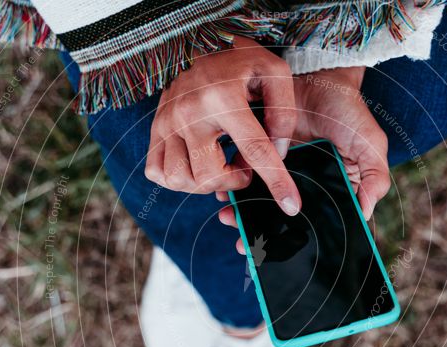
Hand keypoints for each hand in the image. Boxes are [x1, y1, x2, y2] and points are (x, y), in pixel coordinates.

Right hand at [145, 36, 300, 214]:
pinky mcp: (155, 129)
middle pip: (210, 175)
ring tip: (222, 162)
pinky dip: (178, 179)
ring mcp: (167, 122)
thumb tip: (279, 151)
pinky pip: (158, 172)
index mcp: (223, 98)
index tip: (290, 206)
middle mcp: (189, 113)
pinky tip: (198, 164)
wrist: (197, 39)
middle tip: (244, 162)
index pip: (255, 150)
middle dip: (234, 180)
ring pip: (181, 180)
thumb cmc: (239, 58)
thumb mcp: (273, 72)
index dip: (276, 182)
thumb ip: (283, 111)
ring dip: (207, 182)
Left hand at [218, 66, 389, 253]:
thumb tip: (367, 212)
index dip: (295, 242)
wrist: (317, 72)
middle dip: (259, 232)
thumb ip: (374, 175)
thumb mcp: (369, 141)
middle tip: (243, 244)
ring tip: (228, 217)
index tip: (275, 255)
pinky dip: (231, 183)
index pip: (313, 222)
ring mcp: (276, 169)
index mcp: (328, 188)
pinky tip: (222, 191)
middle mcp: (300, 184)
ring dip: (241, 211)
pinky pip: (241, 172)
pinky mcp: (255, 150)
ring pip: (257, 199)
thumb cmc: (347, 108)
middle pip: (279, 216)